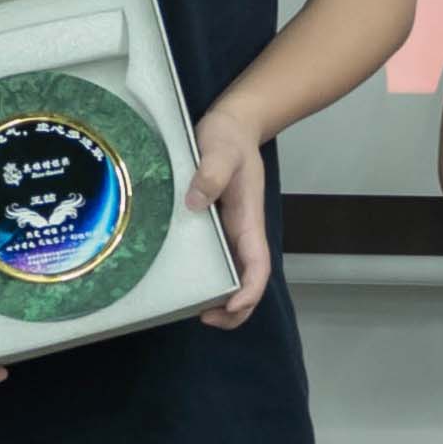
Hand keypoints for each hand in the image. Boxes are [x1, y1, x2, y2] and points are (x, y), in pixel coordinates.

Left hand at [190, 103, 279, 328]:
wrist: (233, 124)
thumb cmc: (228, 138)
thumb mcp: (219, 150)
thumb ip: (210, 175)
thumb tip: (194, 204)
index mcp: (249, 222)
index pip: (258, 267)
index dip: (249, 291)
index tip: (230, 306)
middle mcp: (242, 232)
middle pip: (248, 281)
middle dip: (235, 309)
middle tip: (205, 318)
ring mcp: (230, 231)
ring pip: (233, 274)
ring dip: (221, 297)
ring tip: (193, 309)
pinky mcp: (215, 224)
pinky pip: (217, 258)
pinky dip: (208, 277)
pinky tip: (184, 281)